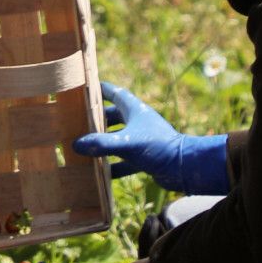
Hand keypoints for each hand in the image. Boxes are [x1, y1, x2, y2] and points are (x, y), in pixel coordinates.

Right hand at [71, 82, 230, 195]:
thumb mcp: (126, 143)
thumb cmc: (158, 147)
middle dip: (97, 119)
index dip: (100, 90)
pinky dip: (113, 166)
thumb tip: (76, 144)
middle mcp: (138, 122)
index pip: (114, 93)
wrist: (185, 167)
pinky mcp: (145, 157)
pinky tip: (100, 174)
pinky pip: (125, 160)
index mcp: (134, 110)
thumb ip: (101, 143)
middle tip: (77, 123)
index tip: (84, 88)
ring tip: (84, 147)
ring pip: (118, 138)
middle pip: (113, 116)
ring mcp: (142, 140)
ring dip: (103, 142)